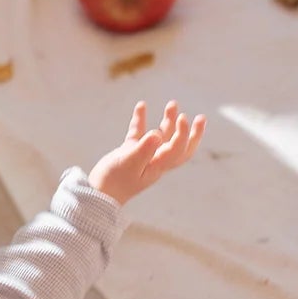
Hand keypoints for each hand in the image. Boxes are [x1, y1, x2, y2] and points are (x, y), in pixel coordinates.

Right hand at [90, 100, 204, 205]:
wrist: (96, 193)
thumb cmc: (113, 181)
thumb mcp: (129, 164)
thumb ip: (143, 149)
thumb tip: (158, 134)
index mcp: (159, 166)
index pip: (178, 148)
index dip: (184, 132)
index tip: (182, 117)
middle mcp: (154, 160)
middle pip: (178, 146)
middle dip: (190, 133)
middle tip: (201, 117)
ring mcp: (142, 156)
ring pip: (161, 137)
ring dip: (168, 121)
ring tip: (171, 104)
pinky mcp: (129, 152)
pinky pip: (139, 134)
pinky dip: (141, 120)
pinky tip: (141, 105)